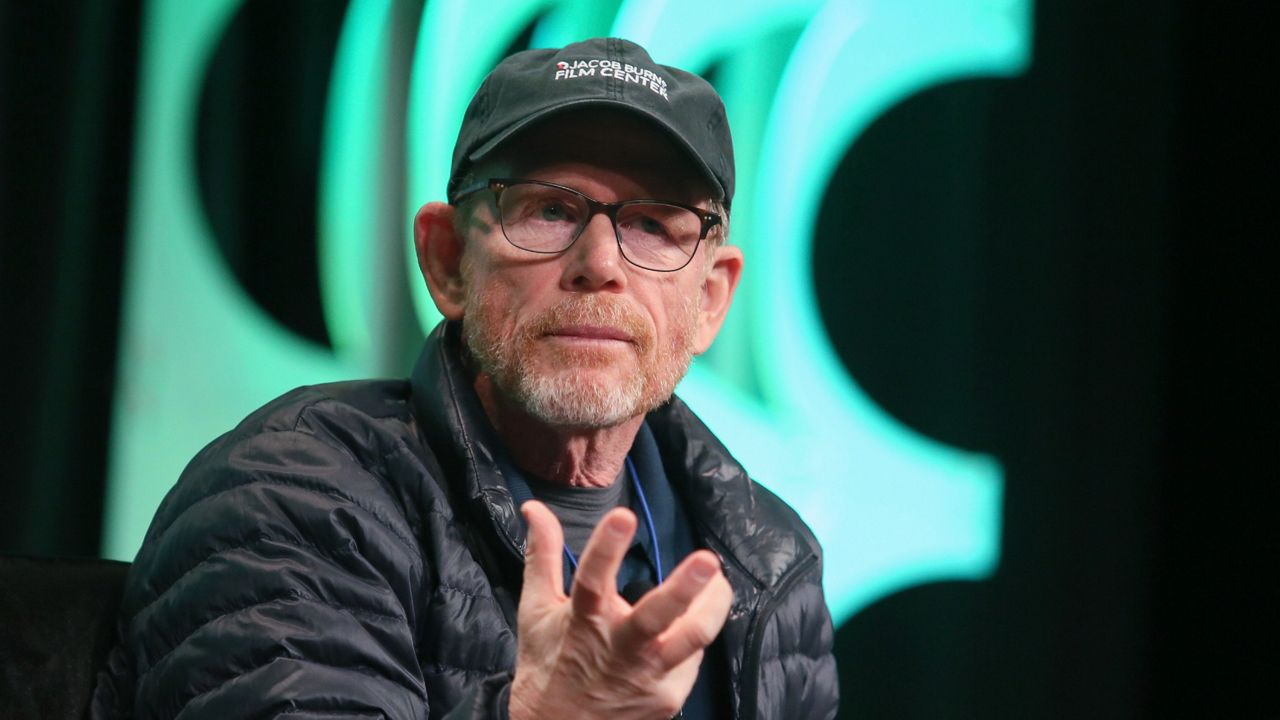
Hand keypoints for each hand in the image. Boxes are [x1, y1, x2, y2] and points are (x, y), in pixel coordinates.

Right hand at [508, 501, 732, 719]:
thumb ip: (543, 555)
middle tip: (707, 561)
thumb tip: (534, 507)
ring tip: (719, 582)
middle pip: (657, 618)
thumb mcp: (538, 609)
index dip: (607, 546)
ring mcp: (649, 675)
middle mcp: (620, 648)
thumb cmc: (549, 663)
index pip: (593, 579)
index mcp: (584, 620)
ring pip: (692, 640)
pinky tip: (697, 615)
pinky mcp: (669, 696)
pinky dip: (697, 629)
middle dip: (684, 588)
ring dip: (713, 608)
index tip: (624, 515)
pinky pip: (693, 656)